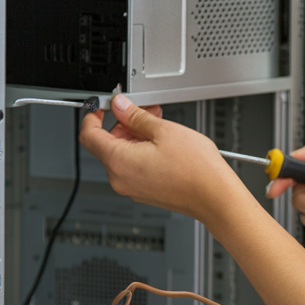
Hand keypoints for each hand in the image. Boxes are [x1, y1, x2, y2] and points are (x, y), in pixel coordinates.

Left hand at [79, 95, 245, 221]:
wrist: (216, 197)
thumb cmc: (196, 170)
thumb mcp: (163, 130)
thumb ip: (135, 116)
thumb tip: (119, 107)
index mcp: (118, 162)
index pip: (89, 135)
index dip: (92, 116)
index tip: (101, 106)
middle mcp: (120, 179)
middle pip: (107, 144)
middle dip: (123, 124)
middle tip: (145, 111)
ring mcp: (132, 188)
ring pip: (123, 154)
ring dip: (136, 136)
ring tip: (160, 126)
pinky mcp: (145, 192)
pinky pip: (134, 167)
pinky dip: (143, 151)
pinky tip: (163, 144)